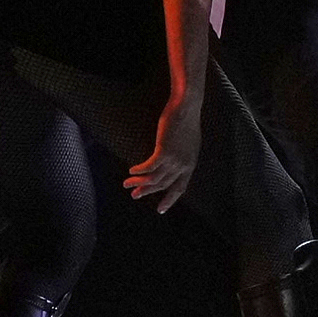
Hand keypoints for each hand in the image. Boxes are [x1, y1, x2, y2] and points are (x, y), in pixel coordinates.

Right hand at [125, 95, 200, 211]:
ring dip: (139, 183)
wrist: (187, 107)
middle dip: (148, 192)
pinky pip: (148, 167)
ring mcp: (174, 159)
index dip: (170, 199)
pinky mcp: (164, 151)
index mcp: (190, 164)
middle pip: (163, 185)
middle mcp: (183, 165)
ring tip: (126, 184)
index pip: (180, 187)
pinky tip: (131, 170)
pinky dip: (139, 170)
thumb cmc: (186, 121)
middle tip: (135, 196)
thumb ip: (182, 155)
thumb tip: (171, 162)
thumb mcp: (188, 142)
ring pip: (153, 179)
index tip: (160, 209)